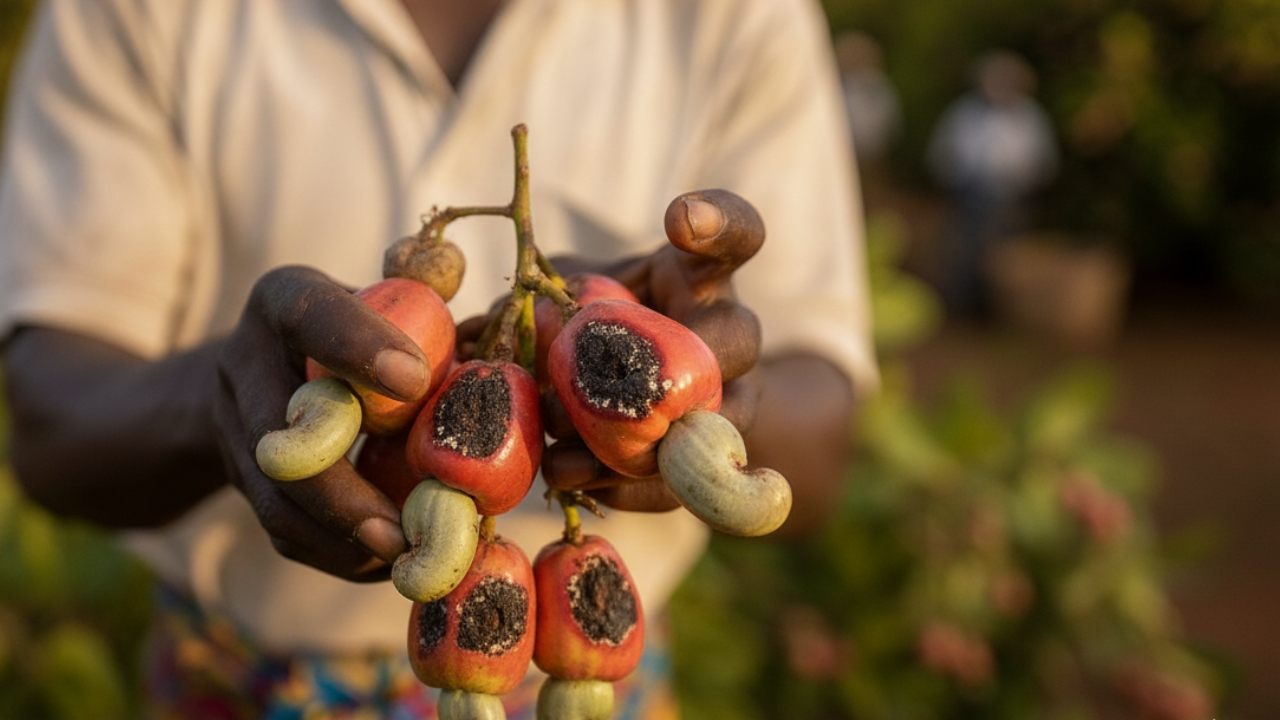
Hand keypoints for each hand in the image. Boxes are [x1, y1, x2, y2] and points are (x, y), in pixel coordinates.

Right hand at [213, 266, 432, 580]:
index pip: (311, 315)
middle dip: (339, 489)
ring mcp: (236, 430)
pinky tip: (392, 565)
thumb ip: (438, 316)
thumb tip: (503, 352)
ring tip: (403, 556)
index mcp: (287, 302)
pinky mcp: (246, 485)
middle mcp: (246, 363)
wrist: (270, 367)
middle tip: (400, 525)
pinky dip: (341, 555)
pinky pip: (286, 533)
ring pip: (275, 500)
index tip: (414, 378)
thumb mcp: (392, 300)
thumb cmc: (362, 327)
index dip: (357, 346)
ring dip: (342, 537)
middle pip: (277, 434)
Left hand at [539, 190, 765, 511]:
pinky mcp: (712, 462)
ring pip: (717, 424)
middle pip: (737, 336)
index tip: (679, 220)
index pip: (738, 234)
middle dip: (670, 362)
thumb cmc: (603, 327)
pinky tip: (574, 486)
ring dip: (639, 445)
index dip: (718, 221)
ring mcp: (736, 398)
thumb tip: (472, 336)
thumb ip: (533, 303)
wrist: (648, 397)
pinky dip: (628, 491)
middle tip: (608, 380)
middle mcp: (730, 333)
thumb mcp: (571, 299)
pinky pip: (685, 483)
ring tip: (562, 460)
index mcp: (699, 277)